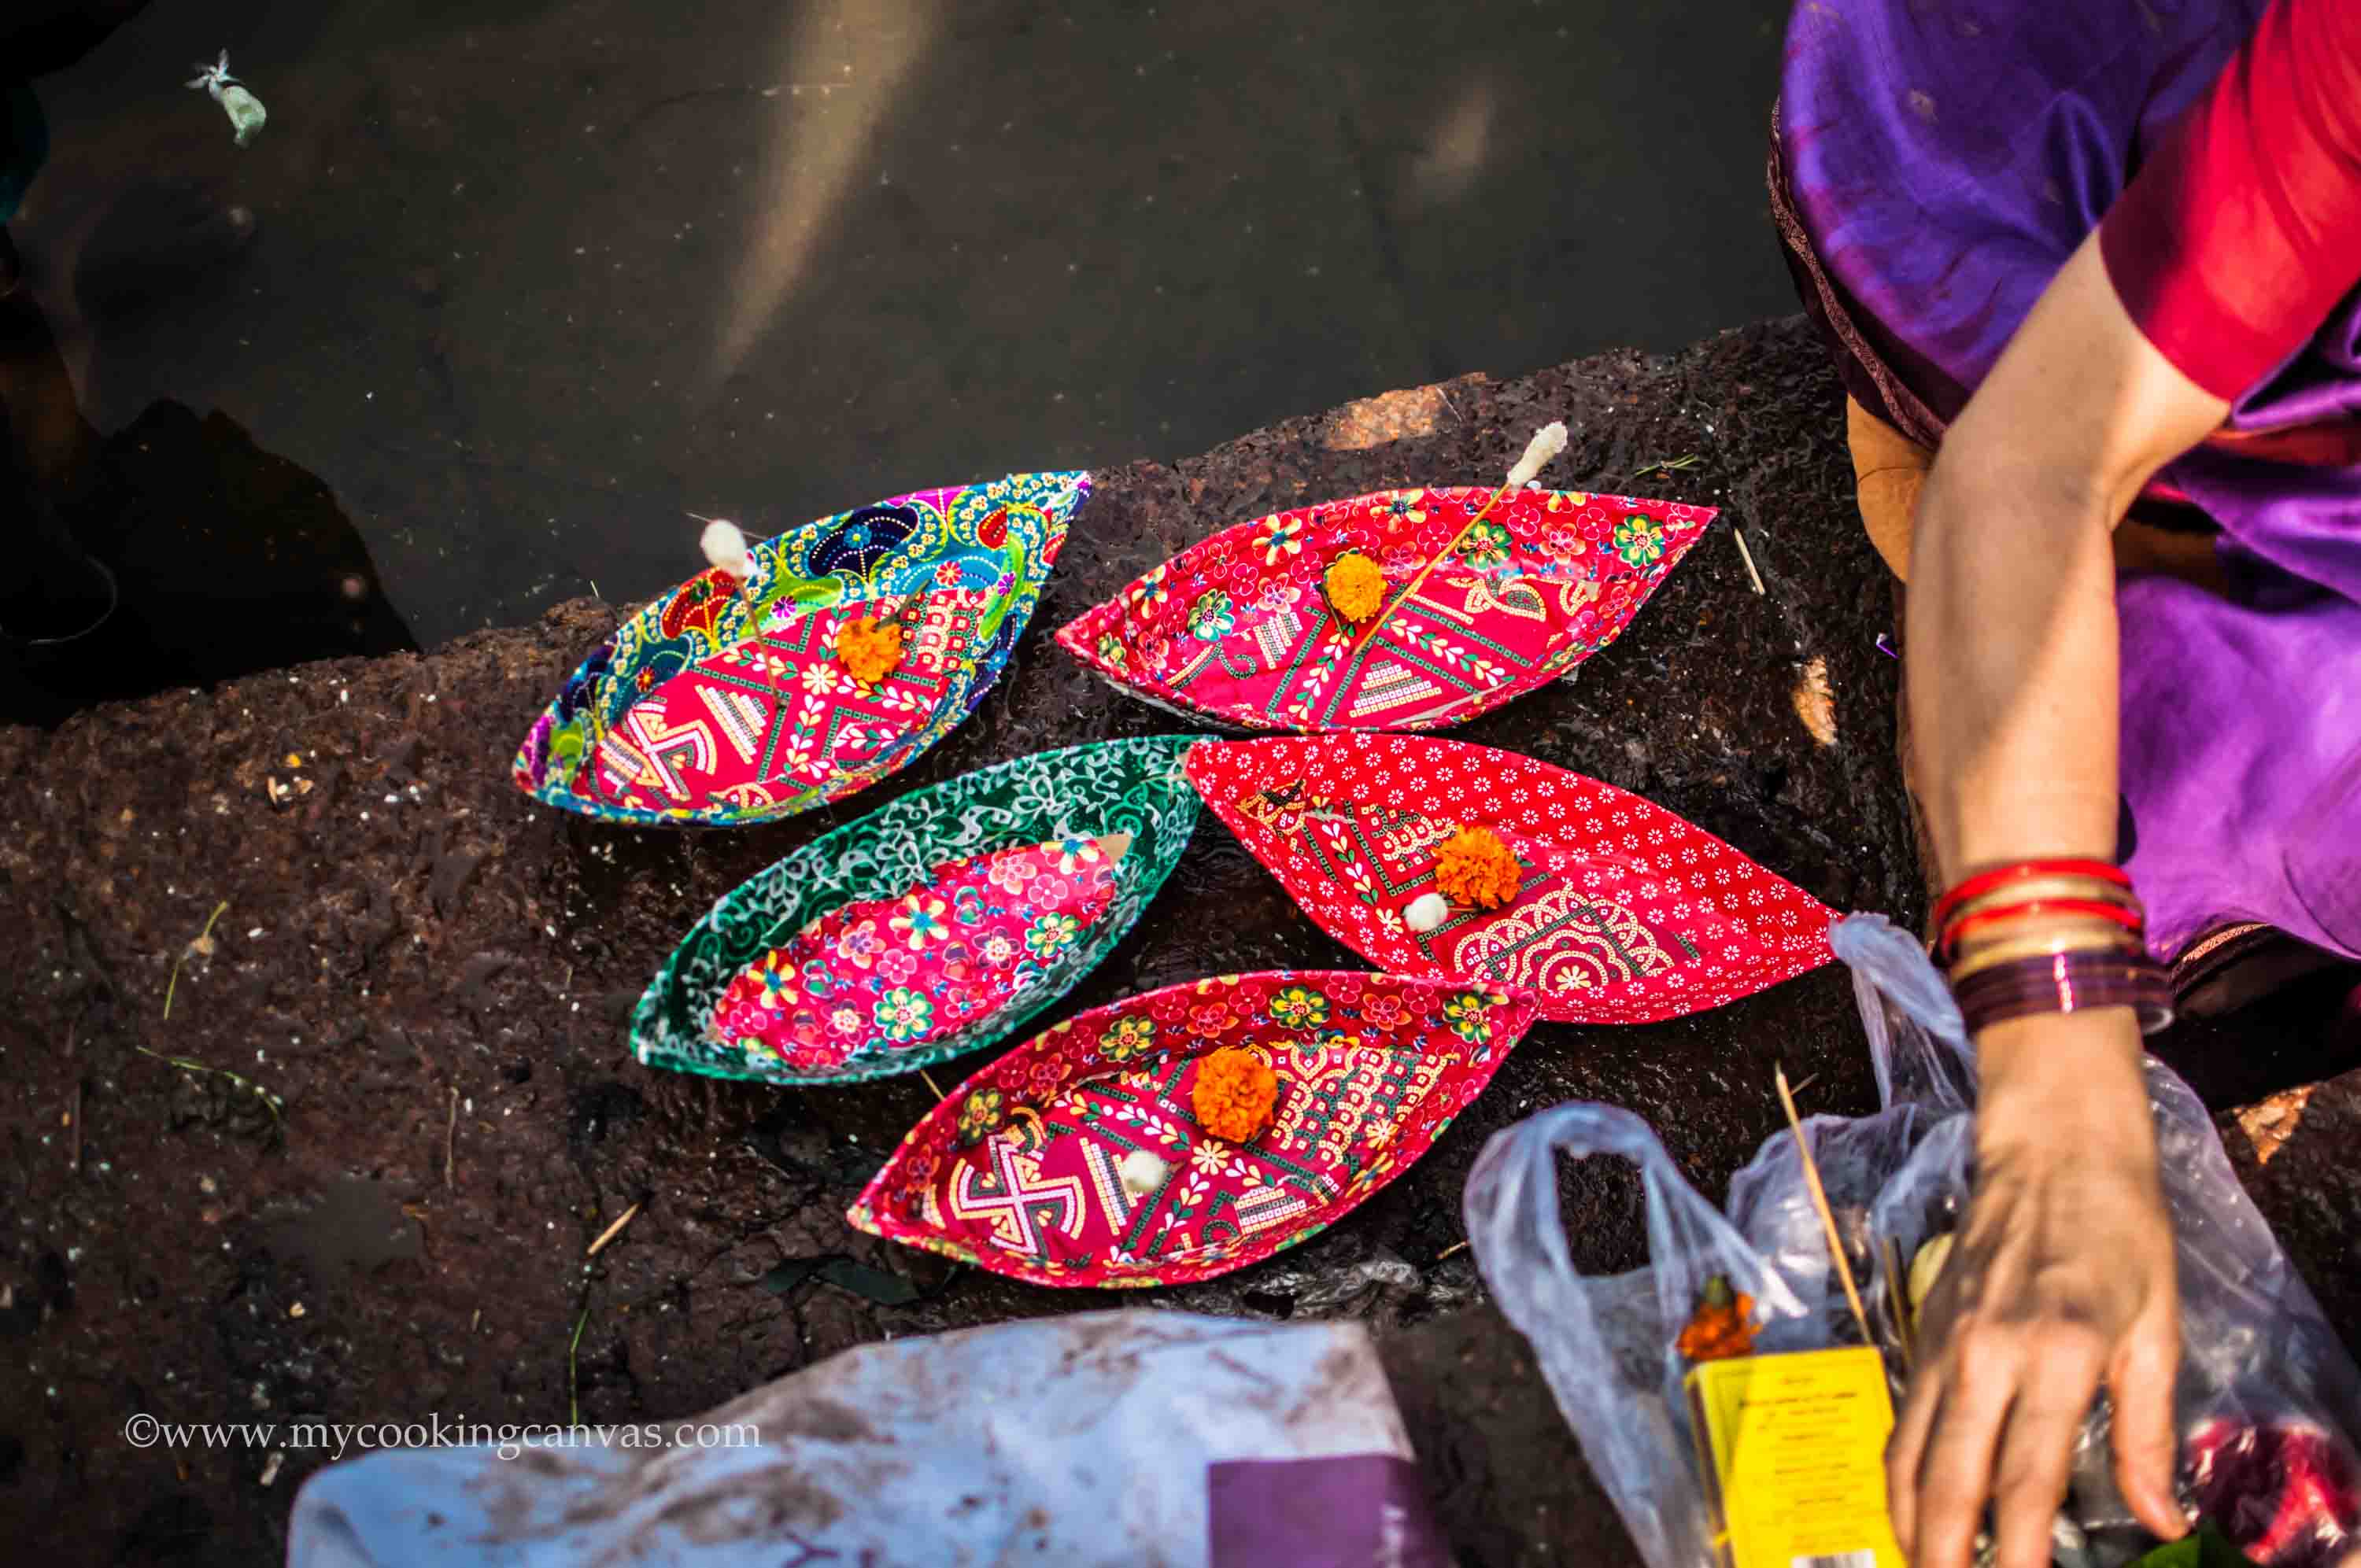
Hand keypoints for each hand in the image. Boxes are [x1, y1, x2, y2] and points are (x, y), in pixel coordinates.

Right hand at [1888, 1007, 2184, 1567]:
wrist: (2050, 1151)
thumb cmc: (2118, 1234)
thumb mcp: (2157, 1331)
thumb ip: (2147, 1431)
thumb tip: (2159, 1519)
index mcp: (2057, 1355)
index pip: (2024, 1478)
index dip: (2018, 1552)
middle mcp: (1986, 1355)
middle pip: (1948, 1480)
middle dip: (1946, 1554)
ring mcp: (1944, 1344)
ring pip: (1907, 1455)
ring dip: (1913, 1523)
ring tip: (1930, 1562)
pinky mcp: (1923, 1332)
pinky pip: (1901, 1421)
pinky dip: (1902, 1473)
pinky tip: (1917, 1505)